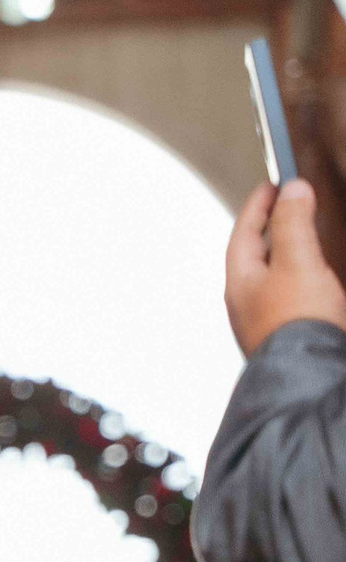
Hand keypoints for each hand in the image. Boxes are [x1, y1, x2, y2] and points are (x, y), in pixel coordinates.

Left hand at [227, 179, 345, 355]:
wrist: (312, 378)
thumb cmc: (298, 321)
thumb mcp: (297, 262)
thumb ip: (294, 224)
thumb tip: (293, 189)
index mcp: (240, 283)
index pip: (245, 233)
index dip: (259, 205)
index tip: (272, 183)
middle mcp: (248, 303)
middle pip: (257, 256)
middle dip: (273, 228)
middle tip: (289, 205)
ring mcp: (268, 321)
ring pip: (276, 277)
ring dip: (290, 253)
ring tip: (306, 236)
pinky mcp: (292, 334)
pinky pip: (296, 296)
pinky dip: (306, 277)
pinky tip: (320, 279)